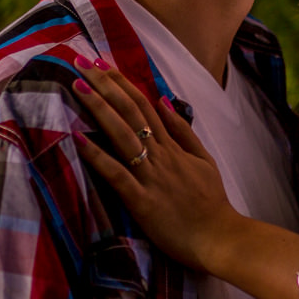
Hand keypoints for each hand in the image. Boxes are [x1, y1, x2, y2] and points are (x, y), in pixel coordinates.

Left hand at [70, 57, 240, 272]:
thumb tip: (164, 100)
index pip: (143, 105)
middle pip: (130, 112)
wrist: (220, 237)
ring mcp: (151, 177)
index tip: (100, 63)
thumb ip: (183, 131)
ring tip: (78, 87)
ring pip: (122, 135)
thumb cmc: (211, 202)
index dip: (121, 82)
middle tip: (80, 61)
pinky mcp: (142, 202)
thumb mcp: (204, 160)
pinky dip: (97, 157)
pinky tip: (78, 140)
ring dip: (99, 109)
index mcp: (172, 146)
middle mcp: (160, 155)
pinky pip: (117, 175)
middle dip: (104, 85)